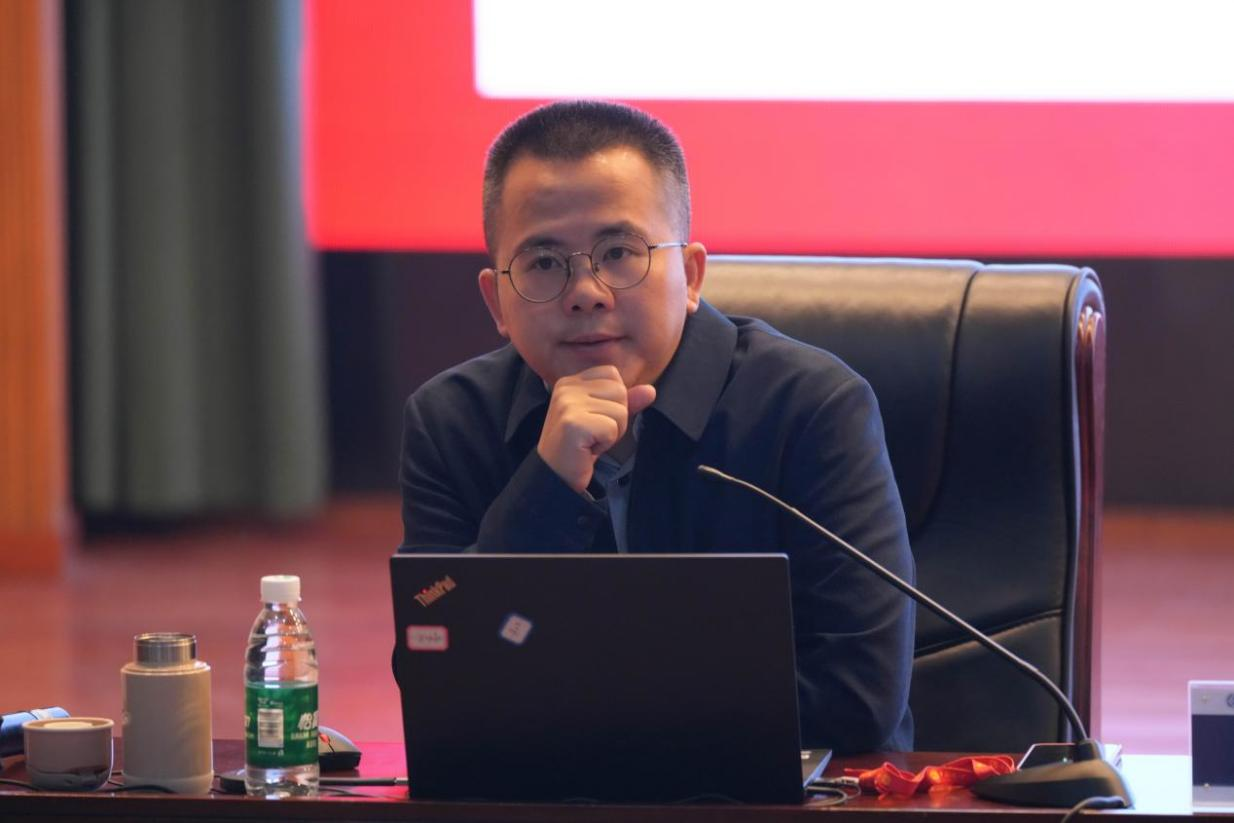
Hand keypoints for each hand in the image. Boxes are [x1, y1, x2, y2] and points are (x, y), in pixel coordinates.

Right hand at [537, 366, 655, 492]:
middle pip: (619, 391)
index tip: (595, 419)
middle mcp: (566, 388)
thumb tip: (650, 390)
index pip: (612, 374)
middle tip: (593, 434)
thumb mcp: (604, 418)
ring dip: (612, 432)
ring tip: (590, 441)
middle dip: (616, 418)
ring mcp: (568, 404)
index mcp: (570, 382)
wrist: (556, 476)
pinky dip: (606, 443)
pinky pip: (612, 427)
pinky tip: (588, 448)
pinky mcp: (574, 423)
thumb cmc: (579, 447)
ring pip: (620, 410)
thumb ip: (626, 402)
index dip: (614, 400)